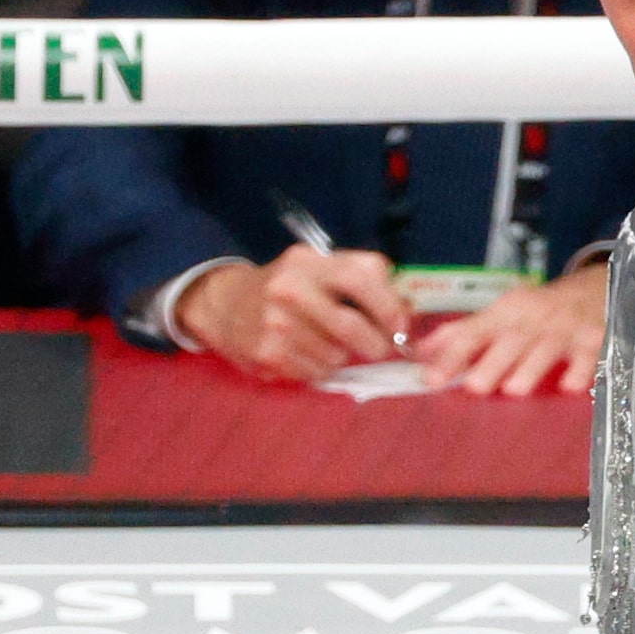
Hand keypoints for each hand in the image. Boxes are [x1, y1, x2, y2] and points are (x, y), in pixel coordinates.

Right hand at [175, 244, 412, 382]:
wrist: (225, 304)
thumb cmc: (286, 287)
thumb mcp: (318, 270)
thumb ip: (362, 282)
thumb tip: (409, 309)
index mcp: (309, 261)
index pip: (362, 277)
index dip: (389, 305)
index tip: (401, 324)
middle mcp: (289, 288)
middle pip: (352, 325)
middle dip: (377, 343)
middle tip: (380, 348)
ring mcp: (275, 323)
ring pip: (336, 355)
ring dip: (343, 356)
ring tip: (326, 343)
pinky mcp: (267, 353)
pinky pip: (315, 372)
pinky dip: (321, 369)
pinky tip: (305, 353)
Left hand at [414, 264, 607, 395]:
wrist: (597, 288)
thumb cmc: (542, 309)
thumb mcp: (503, 312)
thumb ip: (463, 333)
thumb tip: (420, 351)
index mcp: (507, 312)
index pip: (472, 333)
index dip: (451, 355)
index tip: (430, 378)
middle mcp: (533, 320)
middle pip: (509, 342)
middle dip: (491, 364)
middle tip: (474, 386)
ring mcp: (564, 330)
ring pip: (545, 351)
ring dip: (529, 370)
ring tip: (514, 388)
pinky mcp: (593, 341)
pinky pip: (585, 359)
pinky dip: (578, 373)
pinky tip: (570, 386)